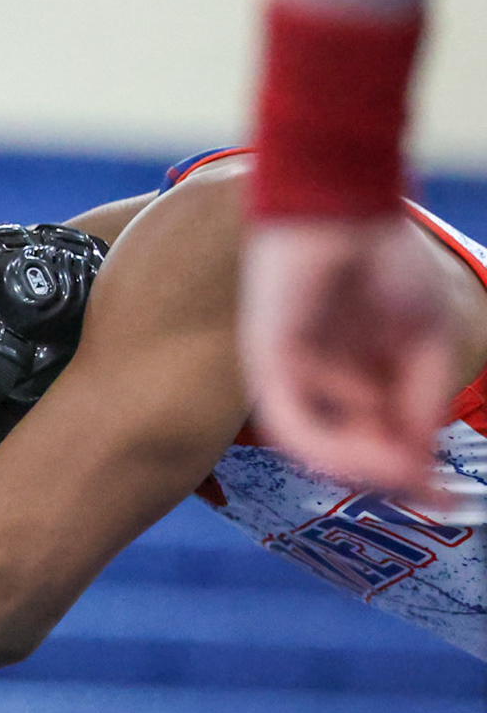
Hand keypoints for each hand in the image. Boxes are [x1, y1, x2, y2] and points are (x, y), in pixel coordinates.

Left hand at [239, 214, 458, 494]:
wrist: (346, 208)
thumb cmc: (386, 261)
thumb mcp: (423, 340)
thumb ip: (421, 399)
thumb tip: (419, 463)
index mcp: (355, 372)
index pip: (376, 438)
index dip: (410, 474)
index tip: (444, 502)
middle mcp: (320, 381)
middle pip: (350, 450)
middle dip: (390, 480)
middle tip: (432, 503)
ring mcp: (292, 376)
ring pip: (323, 446)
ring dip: (366, 470)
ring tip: (405, 480)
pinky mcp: (268, 366)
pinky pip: (294, 424)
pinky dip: (333, 448)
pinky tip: (370, 459)